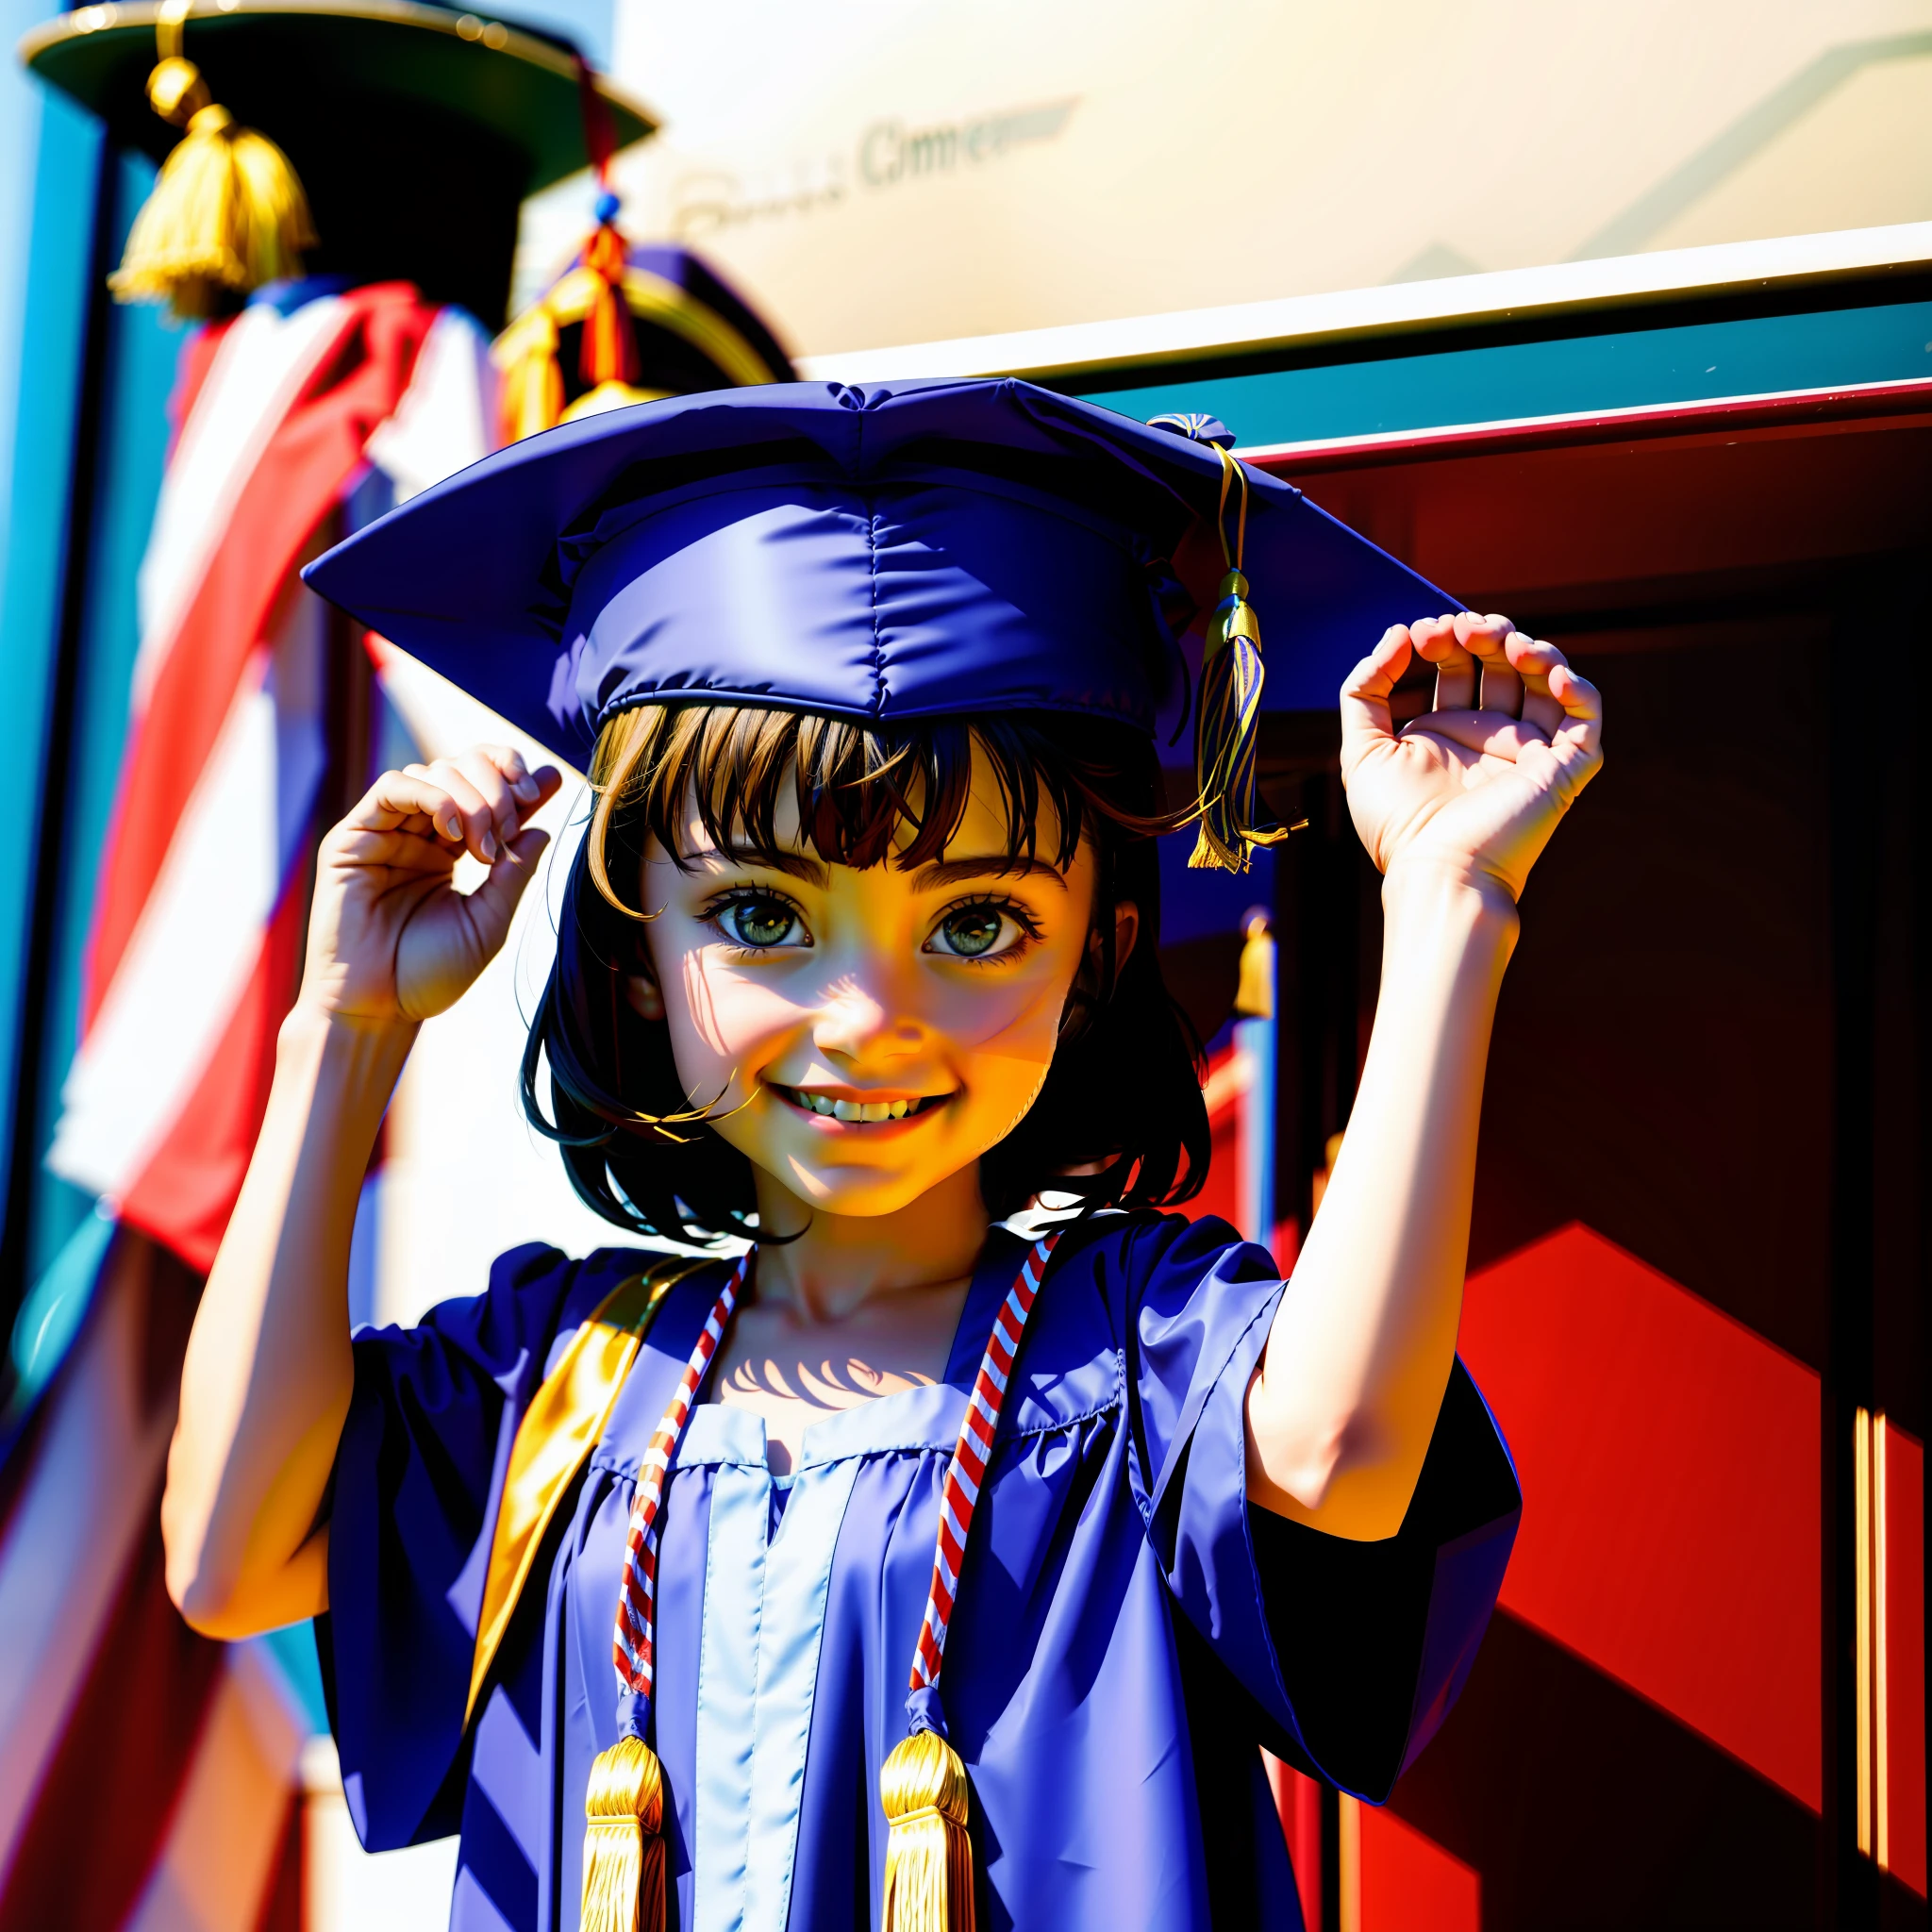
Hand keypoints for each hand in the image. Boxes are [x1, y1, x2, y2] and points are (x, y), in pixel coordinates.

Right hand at [296, 743, 562, 1025]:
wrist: (377, 1009)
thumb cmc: (429, 975)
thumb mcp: (488, 923)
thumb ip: (514, 874)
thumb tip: (542, 827)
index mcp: (452, 848)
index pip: (486, 789)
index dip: (518, 776)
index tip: (551, 782)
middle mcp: (419, 833)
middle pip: (463, 769)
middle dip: (498, 788)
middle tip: (511, 827)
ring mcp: (386, 832)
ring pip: (433, 771)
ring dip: (471, 796)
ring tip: (484, 845)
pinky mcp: (353, 838)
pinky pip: (392, 788)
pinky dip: (430, 795)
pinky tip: (453, 831)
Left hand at [1338, 612, 1602, 902]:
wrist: (1440, 872)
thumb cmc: (1400, 825)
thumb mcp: (1362, 750)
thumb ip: (1364, 690)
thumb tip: (1397, 633)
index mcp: (1448, 734)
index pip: (1458, 667)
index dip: (1444, 640)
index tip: (1422, 633)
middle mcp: (1491, 739)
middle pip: (1502, 665)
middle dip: (1484, 634)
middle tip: (1461, 629)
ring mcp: (1528, 751)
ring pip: (1545, 681)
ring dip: (1529, 648)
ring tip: (1502, 640)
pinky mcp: (1563, 768)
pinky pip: (1586, 716)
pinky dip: (1575, 686)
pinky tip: (1546, 671)